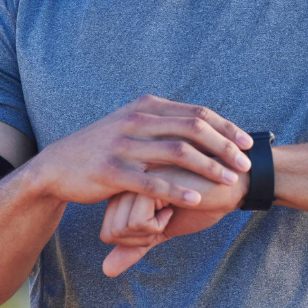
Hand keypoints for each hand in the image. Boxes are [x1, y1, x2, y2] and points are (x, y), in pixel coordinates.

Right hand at [30, 94, 251, 207]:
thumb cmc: (104, 147)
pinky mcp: (112, 171)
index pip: (197, 113)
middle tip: (245, 164)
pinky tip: (197, 201)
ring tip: (229, 181)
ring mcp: (124, 144)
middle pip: (193, 128)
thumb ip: (164, 120)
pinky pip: (152, 182)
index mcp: (147, 106)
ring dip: (209, 167)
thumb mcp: (133, 123)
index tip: (249, 143)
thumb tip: (203, 122)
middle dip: (224, 146)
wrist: (58, 166)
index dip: (226, 127)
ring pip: (177, 153)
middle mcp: (137, 119)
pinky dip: (178, 191)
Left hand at [99, 165, 248, 275]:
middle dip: (142, 238)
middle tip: (166, 218)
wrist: (231, 186)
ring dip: (152, 231)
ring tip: (172, 209)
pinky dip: (160, 224)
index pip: (107, 232)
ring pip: (121, 228)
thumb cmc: (199, 203)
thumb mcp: (161, 230)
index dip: (136, 240)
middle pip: (110, 232)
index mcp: (124, 187)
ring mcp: (134, 179)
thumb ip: (133, 247)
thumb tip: (106, 271)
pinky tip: (176, 206)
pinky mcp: (148, 181)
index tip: (160, 221)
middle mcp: (124, 179)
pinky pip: (137, 222)